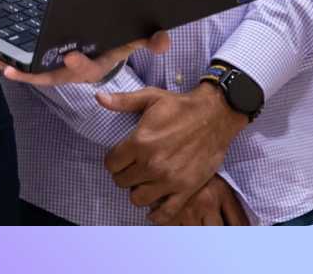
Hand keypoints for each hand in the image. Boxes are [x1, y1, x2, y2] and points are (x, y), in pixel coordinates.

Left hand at [0, 31, 170, 86]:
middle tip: (14, 70)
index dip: (79, 64)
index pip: (88, 67)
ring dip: (17, 71)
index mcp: (96, 65)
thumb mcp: (134, 38)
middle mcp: (76, 71)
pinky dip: (13, 64)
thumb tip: (163, 41)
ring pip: (38, 74)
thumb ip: (150, 38)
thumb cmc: (118, 41)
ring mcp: (60, 69)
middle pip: (55, 76)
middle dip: (35, 74)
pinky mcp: (47, 64)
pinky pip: (30, 67)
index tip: (68, 56)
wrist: (107, 47)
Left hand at [100, 82, 248, 221]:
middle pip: (122, 182)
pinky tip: (153, 206)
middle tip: (131, 168)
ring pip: (138, 199)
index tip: (119, 157)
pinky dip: (157, 214)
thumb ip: (122, 101)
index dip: (112, 160)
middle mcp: (152, 164)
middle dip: (123, 174)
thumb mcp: (149, 97)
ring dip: (137, 191)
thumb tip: (98, 97)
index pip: (111, 163)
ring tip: (142, 181)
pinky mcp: (186, 189)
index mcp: (140, 142)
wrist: (213, 116)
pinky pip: (166, 213)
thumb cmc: (179, 106)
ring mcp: (170, 180)